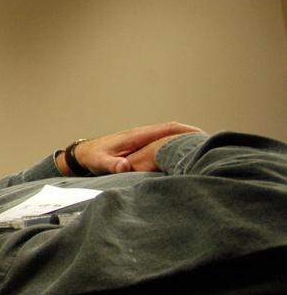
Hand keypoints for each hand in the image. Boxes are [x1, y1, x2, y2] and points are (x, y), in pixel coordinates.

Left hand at [64, 122, 202, 174]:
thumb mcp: (100, 162)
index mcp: (136, 136)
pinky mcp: (140, 145)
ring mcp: (141, 139)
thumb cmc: (92, 157)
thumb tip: (124, 166)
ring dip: (184, 139)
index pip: (166, 128)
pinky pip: (161, 141)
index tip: (203, 135)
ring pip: (168, 135)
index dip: (185, 130)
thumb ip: (111, 164)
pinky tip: (184, 154)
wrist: (82, 153)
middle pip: (171, 130)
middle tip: (213, 141)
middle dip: (191, 134)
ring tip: (205, 147)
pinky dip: (174, 144)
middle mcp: (141, 134)